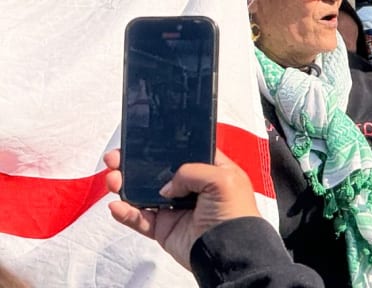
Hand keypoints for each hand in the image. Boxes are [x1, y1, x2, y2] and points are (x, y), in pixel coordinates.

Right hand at [104, 149, 260, 268]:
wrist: (227, 251)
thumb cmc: (235, 214)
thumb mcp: (222, 179)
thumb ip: (190, 172)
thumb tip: (167, 187)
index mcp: (209, 171)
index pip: (181, 153)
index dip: (161, 147)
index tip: (140, 142)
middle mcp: (191, 188)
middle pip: (156, 172)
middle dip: (134, 165)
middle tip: (116, 159)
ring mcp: (175, 208)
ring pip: (143, 193)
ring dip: (125, 185)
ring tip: (113, 180)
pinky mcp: (164, 228)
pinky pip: (139, 219)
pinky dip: (126, 213)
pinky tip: (117, 206)